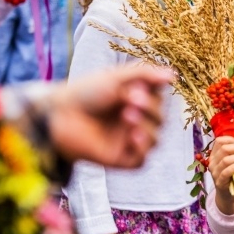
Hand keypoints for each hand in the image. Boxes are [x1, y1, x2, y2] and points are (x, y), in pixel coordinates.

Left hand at [48, 65, 173, 167]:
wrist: (59, 116)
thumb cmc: (86, 93)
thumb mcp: (117, 77)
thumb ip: (146, 74)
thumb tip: (174, 75)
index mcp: (136, 101)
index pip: (160, 100)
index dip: (154, 94)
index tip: (137, 85)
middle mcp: (135, 121)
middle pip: (160, 119)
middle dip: (150, 108)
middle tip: (131, 99)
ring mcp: (128, 141)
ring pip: (155, 140)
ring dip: (147, 127)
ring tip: (127, 116)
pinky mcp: (121, 159)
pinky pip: (142, 159)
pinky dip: (142, 148)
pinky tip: (133, 136)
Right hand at [208, 135, 233, 214]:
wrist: (227, 194)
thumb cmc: (232, 177)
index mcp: (215, 155)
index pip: (219, 142)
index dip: (230, 139)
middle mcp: (212, 163)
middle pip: (223, 149)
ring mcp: (215, 173)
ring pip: (225, 160)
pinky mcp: (219, 182)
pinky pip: (225, 172)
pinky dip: (233, 167)